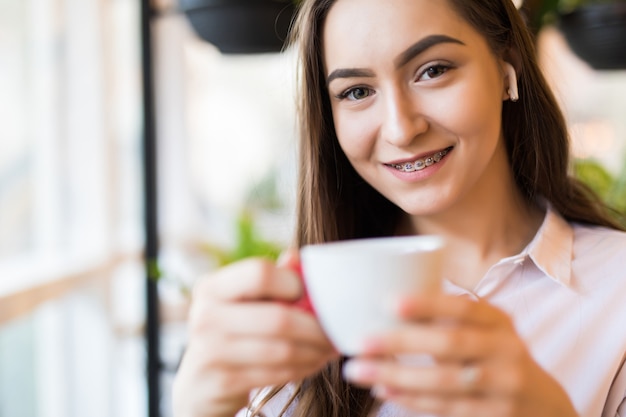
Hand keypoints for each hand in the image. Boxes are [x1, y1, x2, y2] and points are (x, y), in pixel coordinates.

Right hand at [172, 252, 336, 416]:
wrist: (199, 383)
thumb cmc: (231, 333)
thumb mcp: (243, 301)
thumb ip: (271, 278)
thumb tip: (298, 257)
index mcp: (212, 287)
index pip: (260, 273)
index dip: (293, 282)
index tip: (310, 295)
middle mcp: (205, 316)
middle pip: (278, 318)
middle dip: (316, 328)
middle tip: (335, 331)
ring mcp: (210, 351)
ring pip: (282, 350)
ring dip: (314, 351)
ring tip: (328, 348)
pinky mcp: (222, 382)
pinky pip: (277, 374)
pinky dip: (303, 369)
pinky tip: (312, 363)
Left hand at [342, 293, 577, 416]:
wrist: (543, 404)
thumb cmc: (495, 356)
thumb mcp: (487, 331)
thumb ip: (451, 319)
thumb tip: (387, 307)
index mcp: (499, 321)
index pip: (464, 308)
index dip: (428, 304)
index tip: (390, 302)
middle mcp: (506, 350)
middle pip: (450, 344)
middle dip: (401, 342)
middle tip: (360, 342)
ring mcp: (504, 386)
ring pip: (444, 381)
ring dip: (397, 375)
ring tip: (360, 370)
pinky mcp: (496, 415)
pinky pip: (447, 408)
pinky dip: (412, 400)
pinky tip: (385, 391)